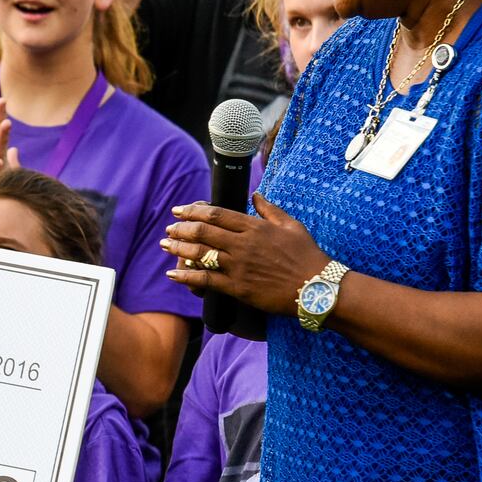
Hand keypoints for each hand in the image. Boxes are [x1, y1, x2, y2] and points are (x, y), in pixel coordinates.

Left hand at [161, 194, 327, 315]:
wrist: (317, 287)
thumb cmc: (307, 255)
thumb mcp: (291, 225)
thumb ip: (269, 209)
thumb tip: (255, 194)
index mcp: (254, 226)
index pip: (216, 214)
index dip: (193, 211)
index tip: (179, 211)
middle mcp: (243, 244)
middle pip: (202, 232)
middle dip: (180, 228)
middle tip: (169, 228)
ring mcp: (239, 266)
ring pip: (200, 254)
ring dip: (178, 248)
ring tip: (165, 245)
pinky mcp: (238, 287)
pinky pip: (206, 279)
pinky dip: (186, 276)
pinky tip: (173, 274)